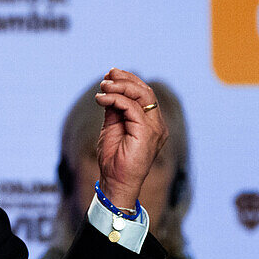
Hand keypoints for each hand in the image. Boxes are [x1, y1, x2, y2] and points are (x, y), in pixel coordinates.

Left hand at [94, 68, 168, 211]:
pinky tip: (101, 99)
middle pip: (146, 91)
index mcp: (151, 123)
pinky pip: (132, 108)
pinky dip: (115, 99)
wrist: (115, 182)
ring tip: (103, 86)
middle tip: (106, 77)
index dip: (128, 81)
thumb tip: (109, 90)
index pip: (145, 94)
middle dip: (125, 79)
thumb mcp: (112, 127)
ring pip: (142, 95)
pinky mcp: (146, 133)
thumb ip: (114, 109)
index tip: (109, 75)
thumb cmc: (114, 160)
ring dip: (120, 87)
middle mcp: (157, 125)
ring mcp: (154, 129)